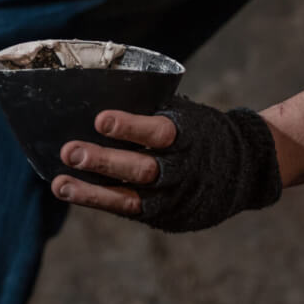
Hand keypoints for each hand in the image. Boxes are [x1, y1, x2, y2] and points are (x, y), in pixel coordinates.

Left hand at [51, 95, 283, 232]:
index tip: (100, 119)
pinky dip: (98, 200)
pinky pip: (127, 209)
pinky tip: (71, 190)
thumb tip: (98, 88)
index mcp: (189, 136)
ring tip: (60, 183)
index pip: (159, 132)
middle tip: (69, 150)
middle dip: (103, 161)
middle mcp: (182, 170)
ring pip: (130, 196)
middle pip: (141, 169)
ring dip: (92, 190)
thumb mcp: (183, 113)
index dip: (130, 126)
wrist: (244, 168)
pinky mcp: (164, 215)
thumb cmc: (198, 131)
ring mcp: (173, 197)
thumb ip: (149, 108)